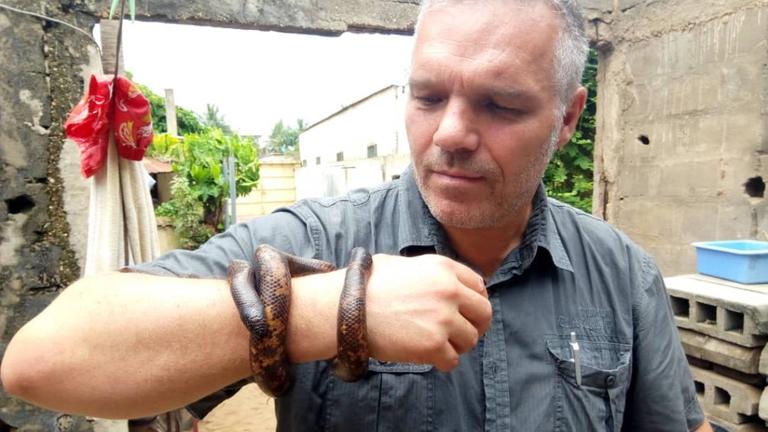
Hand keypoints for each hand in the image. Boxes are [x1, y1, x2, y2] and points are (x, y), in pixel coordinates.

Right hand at [365, 254, 490, 371]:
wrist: (346, 308)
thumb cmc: (367, 286)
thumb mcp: (404, 264)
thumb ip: (430, 272)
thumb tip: (448, 285)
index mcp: (443, 268)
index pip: (479, 286)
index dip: (474, 300)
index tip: (466, 311)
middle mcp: (449, 291)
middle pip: (483, 313)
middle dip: (475, 324)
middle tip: (461, 333)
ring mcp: (444, 319)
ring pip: (471, 339)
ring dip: (457, 344)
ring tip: (438, 344)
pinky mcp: (434, 345)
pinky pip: (453, 360)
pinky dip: (443, 361)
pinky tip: (429, 357)